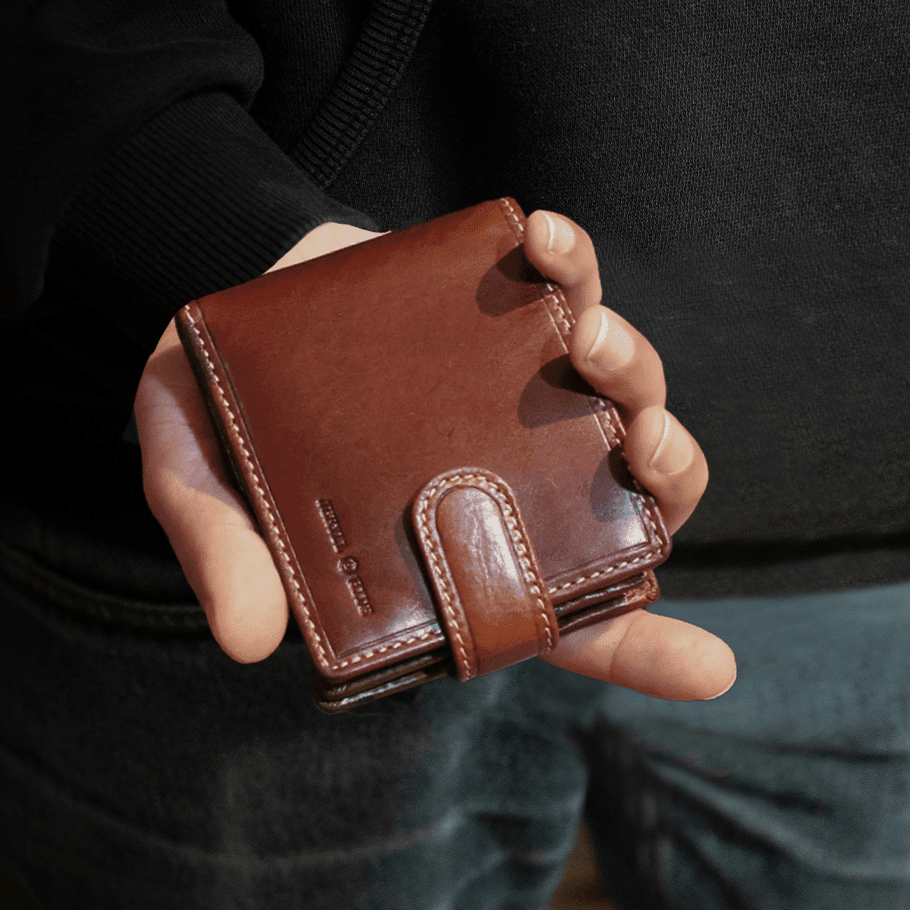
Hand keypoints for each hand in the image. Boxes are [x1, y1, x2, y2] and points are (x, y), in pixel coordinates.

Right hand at [134, 212, 735, 700]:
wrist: (230, 280)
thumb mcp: (194, 473)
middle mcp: (516, 476)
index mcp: (459, 545)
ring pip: (628, 394)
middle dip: (666, 473)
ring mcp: (528, 392)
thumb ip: (221, 549)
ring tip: (582, 335)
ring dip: (632, 366)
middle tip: (644, 443)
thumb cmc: (221, 404)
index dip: (643, 650)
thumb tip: (250, 639)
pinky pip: (575, 285)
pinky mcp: (519, 309)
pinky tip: (542, 239)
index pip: (567, 621)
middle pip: (635, 498)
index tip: (715, 670)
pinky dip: (574, 262)